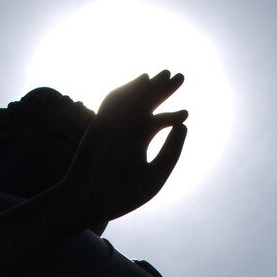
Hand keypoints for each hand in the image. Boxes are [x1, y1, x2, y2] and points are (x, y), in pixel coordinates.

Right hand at [61, 70, 188, 226]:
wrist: (90, 201)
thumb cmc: (123, 195)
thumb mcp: (157, 174)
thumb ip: (172, 151)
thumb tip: (184, 126)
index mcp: (138, 144)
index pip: (157, 122)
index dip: (172, 116)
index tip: (185, 114)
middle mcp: (126, 131)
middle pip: (147, 105)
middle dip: (162, 91)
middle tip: (180, 77)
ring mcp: (113, 126)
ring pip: (133, 100)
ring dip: (149, 86)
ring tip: (167, 74)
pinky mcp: (100, 124)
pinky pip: (114, 102)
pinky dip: (128, 90)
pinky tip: (145, 80)